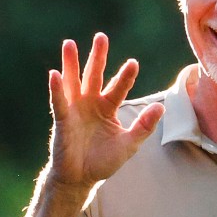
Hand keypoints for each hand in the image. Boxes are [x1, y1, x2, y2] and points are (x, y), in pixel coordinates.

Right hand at [46, 33, 163, 187]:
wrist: (81, 179)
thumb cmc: (103, 161)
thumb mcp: (129, 144)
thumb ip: (144, 126)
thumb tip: (161, 106)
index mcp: (107, 107)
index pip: (118, 87)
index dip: (125, 76)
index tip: (133, 63)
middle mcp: (90, 104)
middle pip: (95, 75)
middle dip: (97, 56)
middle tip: (101, 37)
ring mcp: (75, 110)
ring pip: (73, 81)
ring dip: (71, 63)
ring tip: (69, 44)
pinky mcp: (63, 120)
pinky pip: (59, 101)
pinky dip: (56, 88)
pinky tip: (54, 73)